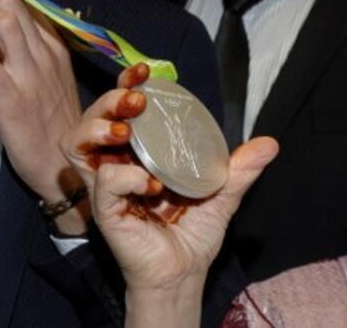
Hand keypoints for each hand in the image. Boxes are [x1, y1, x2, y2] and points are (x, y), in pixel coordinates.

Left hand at [0, 0, 84, 228]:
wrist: (63, 167)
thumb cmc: (48, 125)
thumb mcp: (44, 80)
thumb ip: (22, 54)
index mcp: (50, 46)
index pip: (16, 0)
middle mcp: (43, 52)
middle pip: (8, 0)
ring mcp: (30, 74)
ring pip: (2, 20)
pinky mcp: (14, 100)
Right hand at [62, 64, 277, 292]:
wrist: (184, 275)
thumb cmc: (191, 234)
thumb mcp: (220, 195)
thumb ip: (239, 170)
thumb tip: (270, 143)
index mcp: (136, 153)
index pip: (118, 110)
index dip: (125, 85)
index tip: (144, 72)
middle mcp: (114, 165)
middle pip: (91, 118)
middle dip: (109, 100)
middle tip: (137, 100)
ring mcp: (105, 187)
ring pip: (77, 142)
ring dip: (98, 128)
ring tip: (126, 131)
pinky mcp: (105, 210)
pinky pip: (104, 181)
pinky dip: (126, 176)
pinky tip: (150, 184)